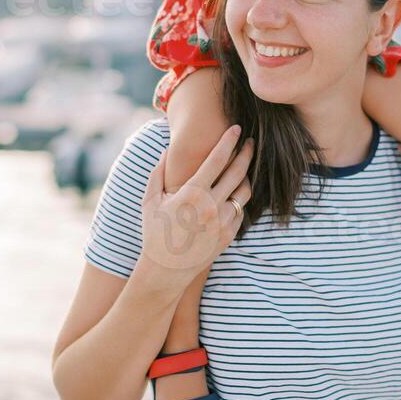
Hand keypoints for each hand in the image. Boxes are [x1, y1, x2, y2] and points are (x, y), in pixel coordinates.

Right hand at [139, 126, 253, 290]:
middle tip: (250, 142)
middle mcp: (211, 206)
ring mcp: (222, 221)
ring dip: (246, 176)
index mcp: (192, 193)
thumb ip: (159, 172)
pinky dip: (238, 199)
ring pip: (244, 191)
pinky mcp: (229, 235)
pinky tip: (234, 192)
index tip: (236, 128)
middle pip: (238, 171)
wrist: (165, 271)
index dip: (229, 141)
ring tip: (244, 167)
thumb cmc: (154, 232)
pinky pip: (240, 210)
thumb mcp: (150, 200)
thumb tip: (168, 149)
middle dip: (246, 153)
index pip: (217, 159)